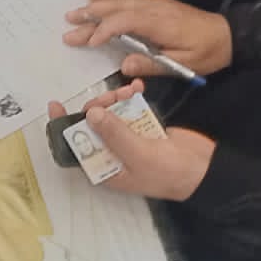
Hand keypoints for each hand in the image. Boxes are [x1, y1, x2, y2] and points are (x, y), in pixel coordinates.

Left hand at [49, 82, 216, 201]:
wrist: (204, 169)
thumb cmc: (169, 172)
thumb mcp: (138, 154)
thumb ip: (114, 134)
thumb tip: (91, 114)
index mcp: (105, 168)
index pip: (75, 148)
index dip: (63, 128)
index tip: (55, 106)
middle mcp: (112, 154)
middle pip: (92, 126)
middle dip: (97, 108)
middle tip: (109, 98)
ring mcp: (128, 140)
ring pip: (111, 115)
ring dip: (115, 100)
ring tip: (126, 91)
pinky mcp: (144, 128)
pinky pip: (130, 110)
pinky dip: (132, 98)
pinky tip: (137, 88)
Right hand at [63, 0, 232, 77]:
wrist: (229, 35)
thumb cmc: (207, 53)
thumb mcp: (182, 65)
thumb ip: (152, 65)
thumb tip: (124, 67)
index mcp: (160, 23)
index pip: (125, 22)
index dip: (104, 31)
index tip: (89, 43)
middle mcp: (155, 9)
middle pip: (117, 9)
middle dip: (91, 16)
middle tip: (69, 23)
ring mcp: (155, 3)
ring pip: (121, 0)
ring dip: (97, 4)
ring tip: (77, 10)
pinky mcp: (157, 3)